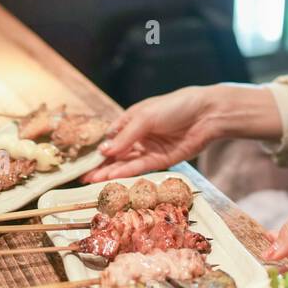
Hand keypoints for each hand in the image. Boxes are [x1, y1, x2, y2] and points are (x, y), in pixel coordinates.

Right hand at [81, 83, 279, 182]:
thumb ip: (125, 136)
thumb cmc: (174, 107)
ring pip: (125, 163)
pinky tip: (111, 177)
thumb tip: (104, 151)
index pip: (110, 137)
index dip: (98, 148)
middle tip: (82, 177)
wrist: (206, 115)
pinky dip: (125, 173)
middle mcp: (138, 137)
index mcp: (132, 120)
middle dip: (100, 164)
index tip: (82, 160)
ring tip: (91, 180)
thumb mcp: (145, 117)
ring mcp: (149, 149)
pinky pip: (139, 168)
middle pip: (116, 153)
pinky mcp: (160, 161)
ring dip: (109, 171)